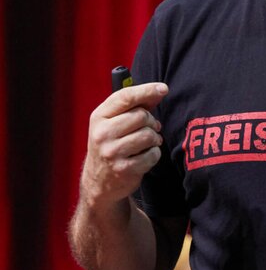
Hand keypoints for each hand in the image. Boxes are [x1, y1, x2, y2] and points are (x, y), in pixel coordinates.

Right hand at [80, 82, 168, 205]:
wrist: (100, 181)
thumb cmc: (111, 145)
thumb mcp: (114, 123)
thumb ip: (134, 107)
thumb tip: (158, 91)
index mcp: (99, 117)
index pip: (125, 97)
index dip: (147, 90)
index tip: (163, 88)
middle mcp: (102, 133)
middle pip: (140, 116)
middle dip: (151, 121)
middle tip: (151, 128)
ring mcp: (112, 152)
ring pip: (148, 135)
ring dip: (154, 138)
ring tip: (149, 142)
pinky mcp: (124, 169)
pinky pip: (152, 154)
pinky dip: (154, 154)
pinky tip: (146, 156)